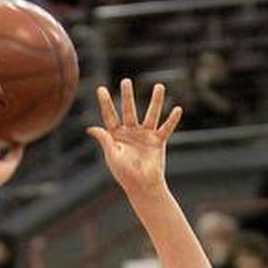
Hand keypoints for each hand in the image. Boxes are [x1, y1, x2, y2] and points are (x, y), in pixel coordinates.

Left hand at [87, 79, 181, 193]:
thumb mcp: (112, 155)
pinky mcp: (158, 141)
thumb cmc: (124, 173)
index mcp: (116, 136)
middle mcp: (131, 132)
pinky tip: (177, 109)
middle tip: (126, 81)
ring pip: (151, 114)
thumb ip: (104, 140)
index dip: (105, 103)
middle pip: (129, 110)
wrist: (142, 185)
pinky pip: (166, 128)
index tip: (101, 89)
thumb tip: (91, 128)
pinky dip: (172, 120)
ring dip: (155, 101)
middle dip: (127, 96)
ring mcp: (145, 136)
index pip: (110, 116)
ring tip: (159, 86)